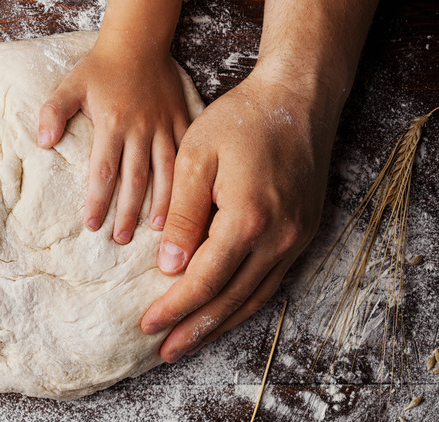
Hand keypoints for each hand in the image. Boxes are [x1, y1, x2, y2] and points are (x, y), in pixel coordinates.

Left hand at [37, 41, 188, 243]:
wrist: (138, 41)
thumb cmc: (101, 68)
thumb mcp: (70, 84)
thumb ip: (53, 112)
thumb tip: (43, 142)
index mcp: (112, 123)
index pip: (103, 171)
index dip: (98, 200)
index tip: (92, 225)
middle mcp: (140, 129)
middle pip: (134, 179)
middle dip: (127, 212)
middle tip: (120, 239)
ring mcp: (164, 126)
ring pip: (165, 171)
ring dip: (162, 203)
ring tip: (159, 232)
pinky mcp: (182, 120)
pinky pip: (188, 153)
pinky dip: (188, 178)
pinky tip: (189, 201)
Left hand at [140, 69, 339, 361]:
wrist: (297, 99)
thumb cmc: (240, 120)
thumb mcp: (195, 159)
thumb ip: (182, 215)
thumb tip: (168, 266)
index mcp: (247, 218)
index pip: (204, 280)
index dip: (174, 307)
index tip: (147, 325)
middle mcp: (278, 237)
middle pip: (230, 299)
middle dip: (194, 328)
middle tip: (165, 351)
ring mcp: (296, 237)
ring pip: (254, 296)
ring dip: (220, 324)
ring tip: (189, 342)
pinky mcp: (302, 232)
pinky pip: (271, 281)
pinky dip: (245, 302)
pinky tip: (225, 313)